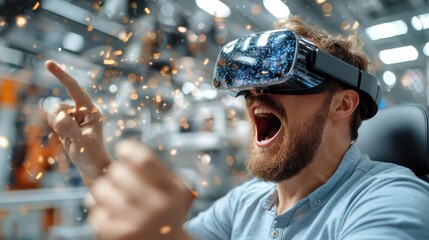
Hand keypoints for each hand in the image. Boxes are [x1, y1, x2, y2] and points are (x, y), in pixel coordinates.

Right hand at [45, 60, 110, 180]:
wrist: (93, 167)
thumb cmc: (92, 155)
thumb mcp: (82, 142)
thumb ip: (70, 129)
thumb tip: (58, 116)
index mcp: (91, 111)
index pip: (75, 89)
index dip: (62, 76)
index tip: (49, 63)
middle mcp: (82, 111)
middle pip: (58, 106)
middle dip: (58, 120)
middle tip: (71, 135)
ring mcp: (73, 118)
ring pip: (53, 114)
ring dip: (56, 126)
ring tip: (70, 139)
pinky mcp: (66, 125)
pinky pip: (52, 121)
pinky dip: (55, 129)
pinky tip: (66, 139)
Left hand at [88, 140, 193, 239]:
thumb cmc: (168, 209)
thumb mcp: (176, 189)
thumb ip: (159, 169)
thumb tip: (126, 151)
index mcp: (171, 191)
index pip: (143, 160)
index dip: (128, 148)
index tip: (123, 149)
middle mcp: (155, 208)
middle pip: (118, 172)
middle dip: (116, 170)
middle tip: (120, 176)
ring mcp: (134, 224)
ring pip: (100, 190)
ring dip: (104, 188)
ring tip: (113, 194)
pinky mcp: (116, 237)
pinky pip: (95, 212)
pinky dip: (100, 210)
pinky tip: (112, 214)